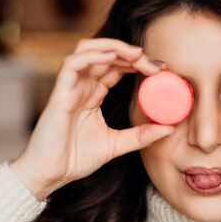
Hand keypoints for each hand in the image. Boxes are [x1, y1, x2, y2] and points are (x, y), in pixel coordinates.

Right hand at [10, 39, 173, 199]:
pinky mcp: (60, 93)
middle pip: (107, 55)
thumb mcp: (117, 144)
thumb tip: (170, 128)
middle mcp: (82, 86)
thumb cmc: (75, 159)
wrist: (50, 174)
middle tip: (156, 66)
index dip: (138, 64)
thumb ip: (141, 135)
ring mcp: (70, 87)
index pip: (117, 68)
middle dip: (133, 55)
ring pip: (88, 50)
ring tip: (137, 54)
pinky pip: (73, 64)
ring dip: (114, 47)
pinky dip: (93, 55)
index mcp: (94, 94)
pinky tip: (113, 56)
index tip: (162, 71)